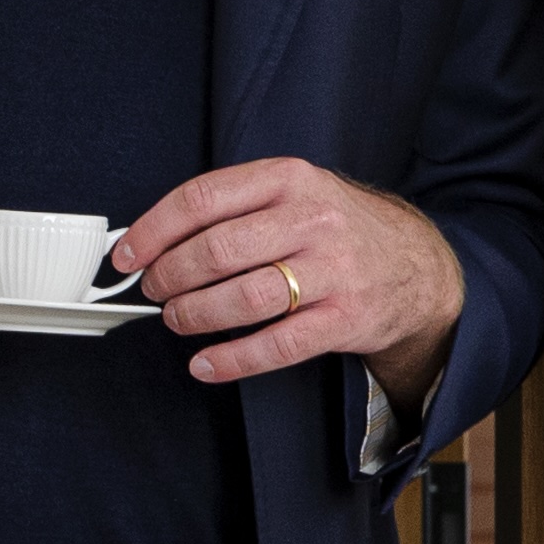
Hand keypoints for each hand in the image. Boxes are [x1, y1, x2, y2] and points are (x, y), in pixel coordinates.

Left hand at [118, 160, 461, 402]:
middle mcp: (313, 219)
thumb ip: (232, 208)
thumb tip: (152, 239)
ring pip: (244, 298)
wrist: (416, 265)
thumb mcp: (293, 194)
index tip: (126, 255)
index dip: (153, 231)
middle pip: (217, 250)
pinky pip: (278, 345)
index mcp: (290, 179)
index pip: (202, 199)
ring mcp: (334, 270)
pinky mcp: (346, 318)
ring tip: (177, 319)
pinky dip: (232, 360)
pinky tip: (204, 364)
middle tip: (154, 290)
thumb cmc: (337, 230)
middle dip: (170, 276)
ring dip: (195, 314)